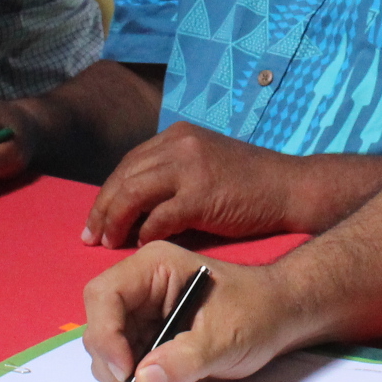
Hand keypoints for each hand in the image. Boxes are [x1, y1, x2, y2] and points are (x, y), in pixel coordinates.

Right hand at [81, 241, 313, 381]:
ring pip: (112, 357)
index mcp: (153, 268)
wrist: (280, 317)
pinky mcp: (149, 341)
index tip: (126, 373)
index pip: (104, 296)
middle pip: (101, 331)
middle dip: (121, 372)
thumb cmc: (257, 311)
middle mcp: (139, 290)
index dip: (105, 335)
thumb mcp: (225, 336)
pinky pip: (131, 370)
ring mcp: (142, 316)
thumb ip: (185, 359)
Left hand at [83, 122, 300, 247]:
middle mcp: (179, 145)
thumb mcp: (205, 163)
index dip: (108, 193)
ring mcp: (190, 168)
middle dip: (103, 210)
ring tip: (108, 243)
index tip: (97, 219)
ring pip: (133, 194)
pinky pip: (159, 218)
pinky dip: (146, 233)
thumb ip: (173, 174)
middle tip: (91, 237)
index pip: (128, 164)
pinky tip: (142, 246)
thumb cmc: (250, 184)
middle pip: (124, 177)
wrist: (289, 187)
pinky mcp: (201, 196)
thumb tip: (135, 208)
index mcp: (177, 135)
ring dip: (116, 222)